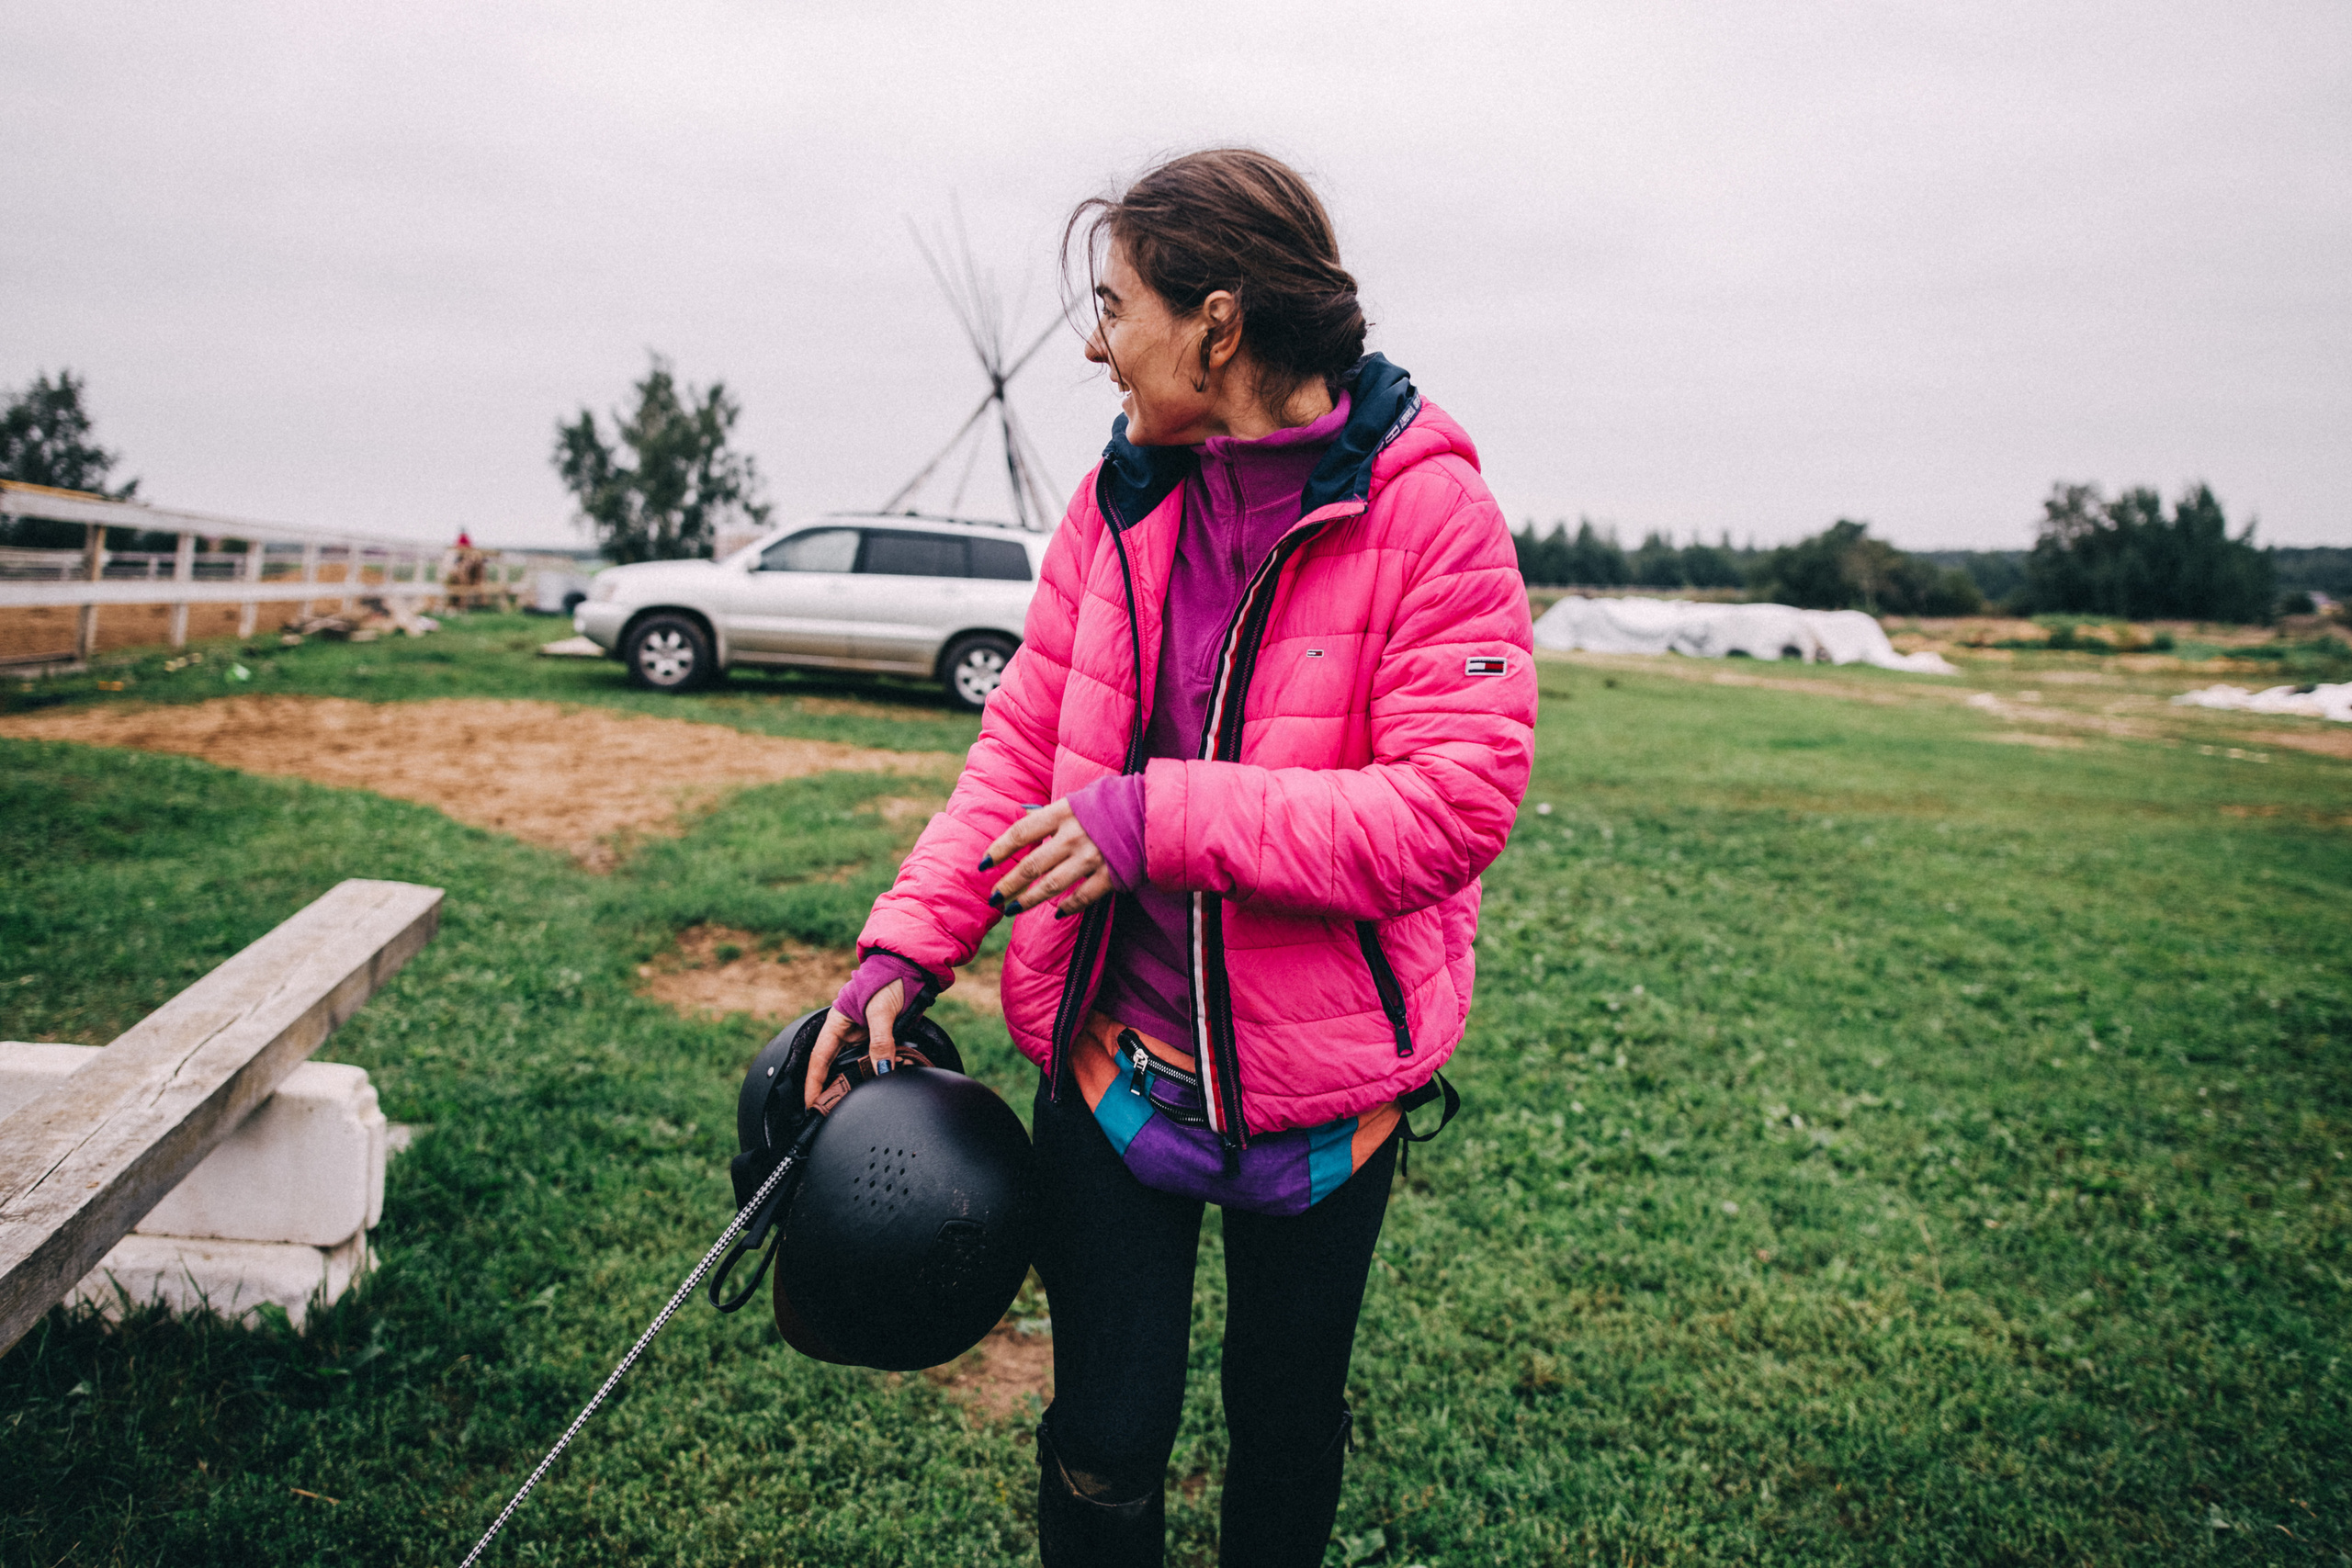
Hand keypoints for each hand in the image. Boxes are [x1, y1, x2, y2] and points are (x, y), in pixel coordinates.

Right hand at [803, 979, 904, 1108]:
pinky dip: (877, 1074)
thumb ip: (881, 1040)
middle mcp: (847, 1033)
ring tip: (853, 1107)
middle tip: (831, 1114)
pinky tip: (880, 1088)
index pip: (819, 1061)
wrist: (913, 967)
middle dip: (833, 1090)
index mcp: (837, 1024)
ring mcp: (864, 1037)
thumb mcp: (882, 1011)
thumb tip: (882, 1070)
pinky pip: (876, 1061)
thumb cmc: (889, 980)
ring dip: (856, 1084)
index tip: (811, 1106)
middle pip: (835, 1068)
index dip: (814, 1084)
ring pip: (857, 1067)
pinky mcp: (882, 1039)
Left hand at [981, 799, 1115, 919]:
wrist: (1154, 812)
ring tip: (1012, 910)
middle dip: (1008, 884)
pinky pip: (1082, 897)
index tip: (983, 864)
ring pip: (1051, 886)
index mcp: (1063, 813)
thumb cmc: (1113, 804)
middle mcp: (1074, 837)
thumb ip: (1051, 813)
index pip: (1021, 833)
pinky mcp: (1111, 876)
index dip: (999, 850)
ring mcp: (1092, 858)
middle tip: (993, 897)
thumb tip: (1023, 816)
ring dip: (1028, 900)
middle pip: (1031, 865)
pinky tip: (1056, 912)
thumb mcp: (1078, 799)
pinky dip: (1067, 907)